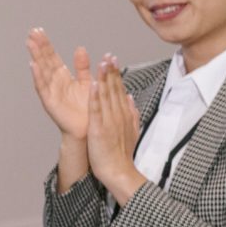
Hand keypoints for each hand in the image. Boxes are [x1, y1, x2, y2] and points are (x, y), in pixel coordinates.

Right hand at [27, 29, 93, 139]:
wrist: (88, 130)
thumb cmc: (88, 109)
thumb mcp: (86, 83)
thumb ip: (82, 66)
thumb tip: (80, 48)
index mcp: (64, 78)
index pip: (52, 57)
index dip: (46, 44)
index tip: (39, 31)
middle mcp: (55, 83)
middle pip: (45, 61)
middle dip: (39, 46)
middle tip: (32, 32)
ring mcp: (51, 92)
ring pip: (42, 71)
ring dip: (36, 57)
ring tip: (30, 43)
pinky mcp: (51, 102)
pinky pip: (43, 87)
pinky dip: (38, 76)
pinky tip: (33, 65)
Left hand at [83, 60, 147, 204]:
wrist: (120, 170)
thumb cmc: (122, 154)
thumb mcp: (131, 130)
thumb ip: (131, 112)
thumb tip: (130, 97)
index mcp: (124, 114)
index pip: (120, 90)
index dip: (117, 74)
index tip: (114, 61)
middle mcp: (118, 114)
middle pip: (115, 89)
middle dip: (112, 71)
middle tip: (109, 55)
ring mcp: (110, 120)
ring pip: (107, 95)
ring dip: (105, 78)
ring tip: (103, 62)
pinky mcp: (100, 128)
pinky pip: (97, 109)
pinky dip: (96, 96)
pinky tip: (94, 83)